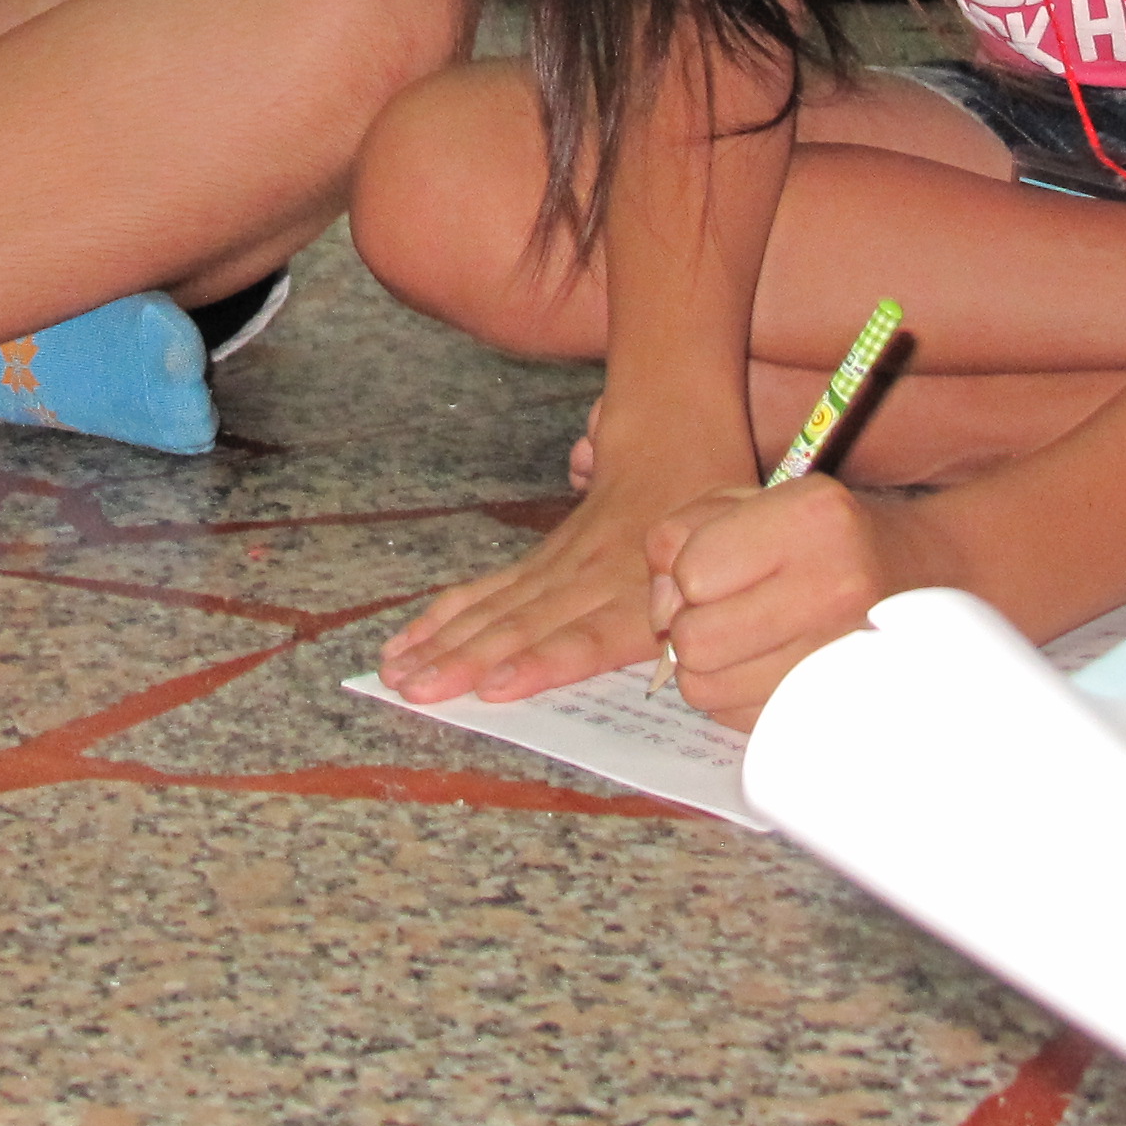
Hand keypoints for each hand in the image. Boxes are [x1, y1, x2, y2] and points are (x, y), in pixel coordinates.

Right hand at [382, 457, 751, 705]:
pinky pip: (490, 588)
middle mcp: (594, 577)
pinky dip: (448, 614)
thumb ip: (701, 614)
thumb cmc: (716, 517)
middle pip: (523, 624)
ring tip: (396, 671)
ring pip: (496, 607)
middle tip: (414, 691)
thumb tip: (672, 670)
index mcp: (644, 589)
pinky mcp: (545, 556)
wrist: (678, 434)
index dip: (545, 660)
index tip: (497, 686)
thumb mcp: (729, 557)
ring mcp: (563, 564)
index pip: (588, 634)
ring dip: (444, 642)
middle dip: (466, 660)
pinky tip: (409, 638)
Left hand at [650, 472, 946, 723]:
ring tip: (746, 639)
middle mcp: (837, 586)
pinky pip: (740, 721)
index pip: (691, 571)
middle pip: (694, 642)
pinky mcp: (843, 706)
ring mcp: (846, 655)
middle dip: (690, 627)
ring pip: (709, 691)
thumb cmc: (822, 533)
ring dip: (709, 668)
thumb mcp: (753, 500)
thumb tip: (659, 611)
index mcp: (812, 518)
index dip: (684, 574)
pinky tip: (769, 666)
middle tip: (722, 611)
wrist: (930, 576)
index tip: (716, 568)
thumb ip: (681, 534)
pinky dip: (738, 698)